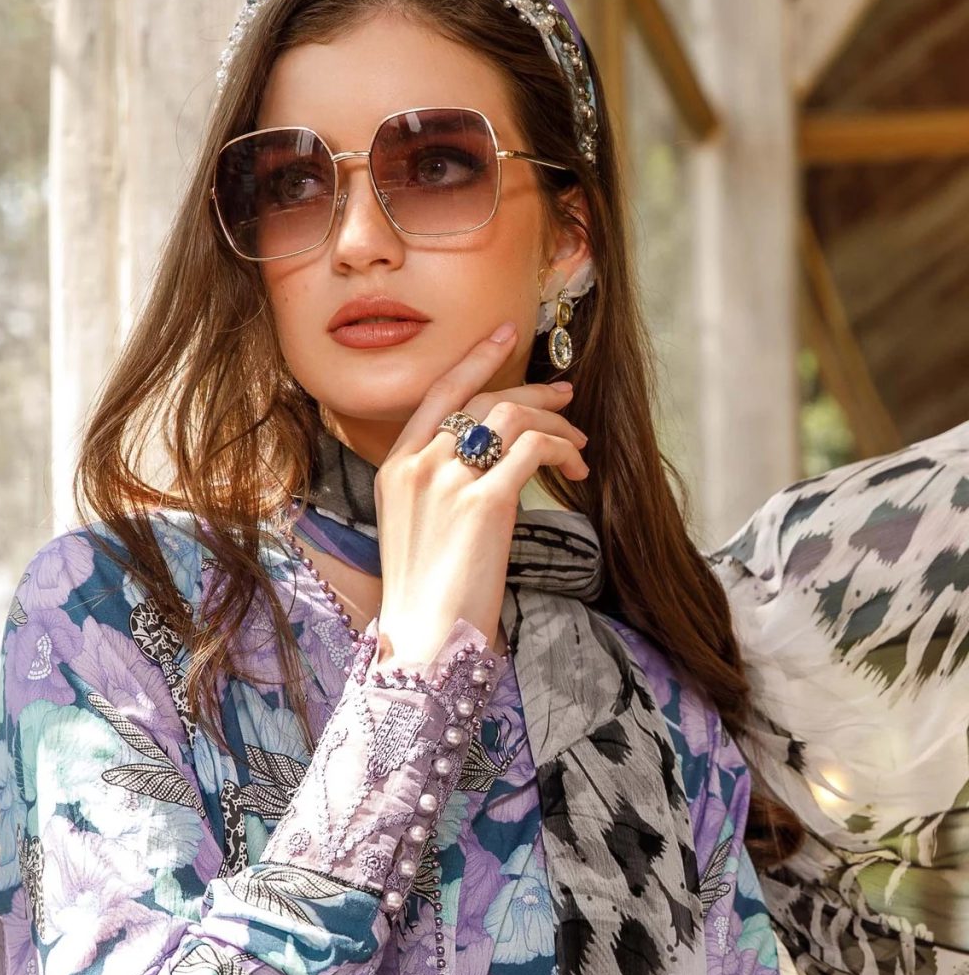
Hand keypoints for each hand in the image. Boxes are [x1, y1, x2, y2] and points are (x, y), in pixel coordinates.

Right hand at [374, 321, 587, 666]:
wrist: (427, 640)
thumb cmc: (427, 596)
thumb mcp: (415, 528)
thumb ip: (439, 487)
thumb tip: (490, 464)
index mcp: (395, 467)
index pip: (438, 393)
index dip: (475, 358)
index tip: (506, 334)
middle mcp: (419, 464)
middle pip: (482, 398)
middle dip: (532, 391)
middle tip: (566, 398)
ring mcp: (449, 480)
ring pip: (512, 415)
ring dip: (555, 425)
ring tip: (578, 449)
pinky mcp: (486, 501)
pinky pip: (535, 450)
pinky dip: (562, 451)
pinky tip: (575, 472)